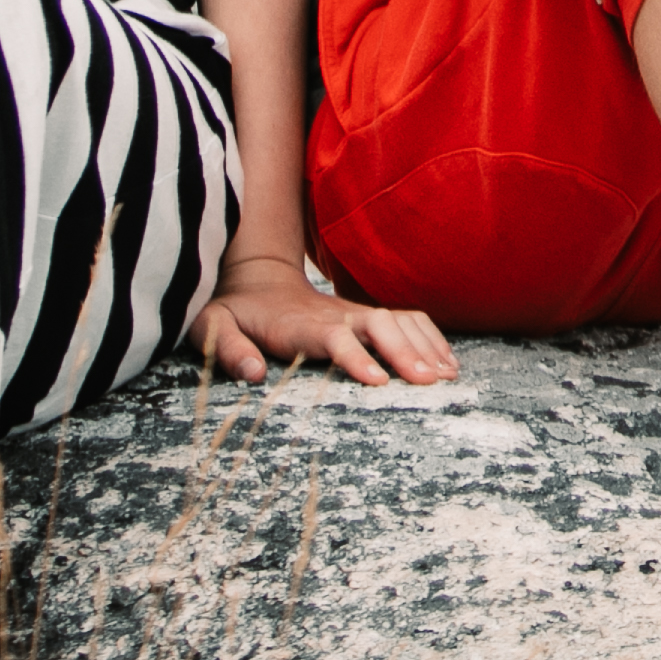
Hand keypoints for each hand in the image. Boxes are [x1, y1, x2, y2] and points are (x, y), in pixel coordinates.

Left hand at [193, 256, 457, 386]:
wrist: (253, 276)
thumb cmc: (232, 309)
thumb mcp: (212, 325)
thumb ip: (229, 348)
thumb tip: (254, 375)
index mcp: (298, 324)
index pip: (334, 337)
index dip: (356, 356)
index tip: (379, 381)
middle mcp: (334, 314)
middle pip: (379, 324)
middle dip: (406, 351)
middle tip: (431, 382)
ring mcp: (353, 311)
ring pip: (399, 319)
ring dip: (425, 344)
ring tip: (448, 376)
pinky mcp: (365, 315)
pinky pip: (407, 319)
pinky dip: (430, 337)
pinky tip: (447, 363)